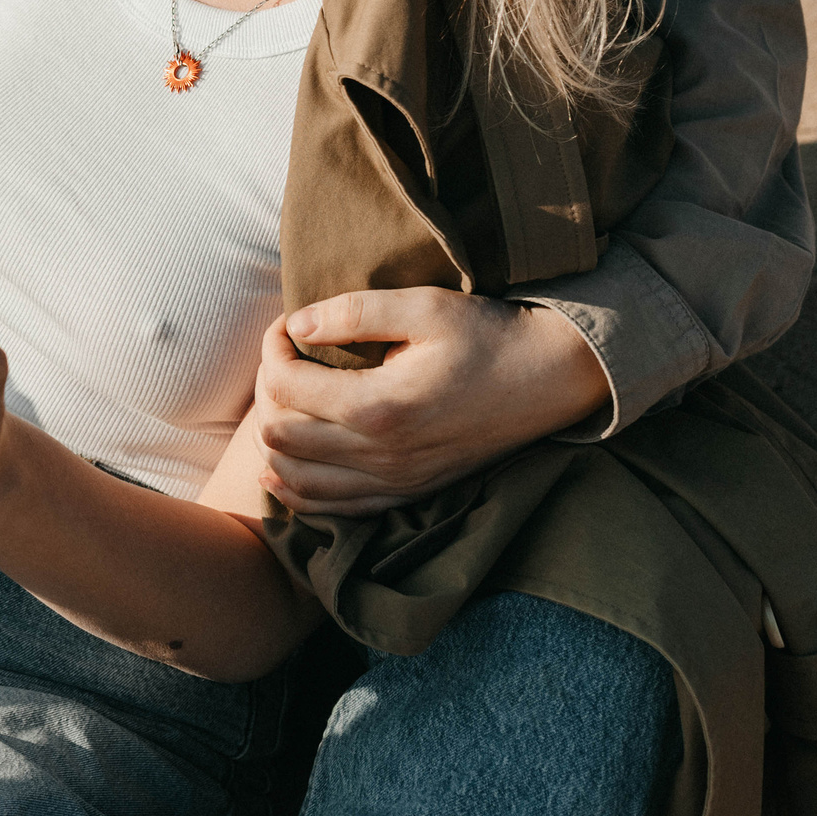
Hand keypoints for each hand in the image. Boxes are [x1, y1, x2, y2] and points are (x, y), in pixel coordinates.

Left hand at [253, 289, 613, 515]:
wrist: (549, 380)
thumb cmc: (488, 337)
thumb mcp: (425, 307)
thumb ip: (354, 312)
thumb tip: (296, 324)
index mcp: (380, 408)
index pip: (285, 387)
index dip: (272, 349)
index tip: (287, 326)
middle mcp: (381, 457)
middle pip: (279, 434)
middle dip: (267, 390)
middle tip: (286, 358)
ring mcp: (393, 483)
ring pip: (294, 479)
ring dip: (275, 438)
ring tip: (286, 399)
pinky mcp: (405, 495)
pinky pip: (329, 508)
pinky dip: (296, 486)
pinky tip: (286, 460)